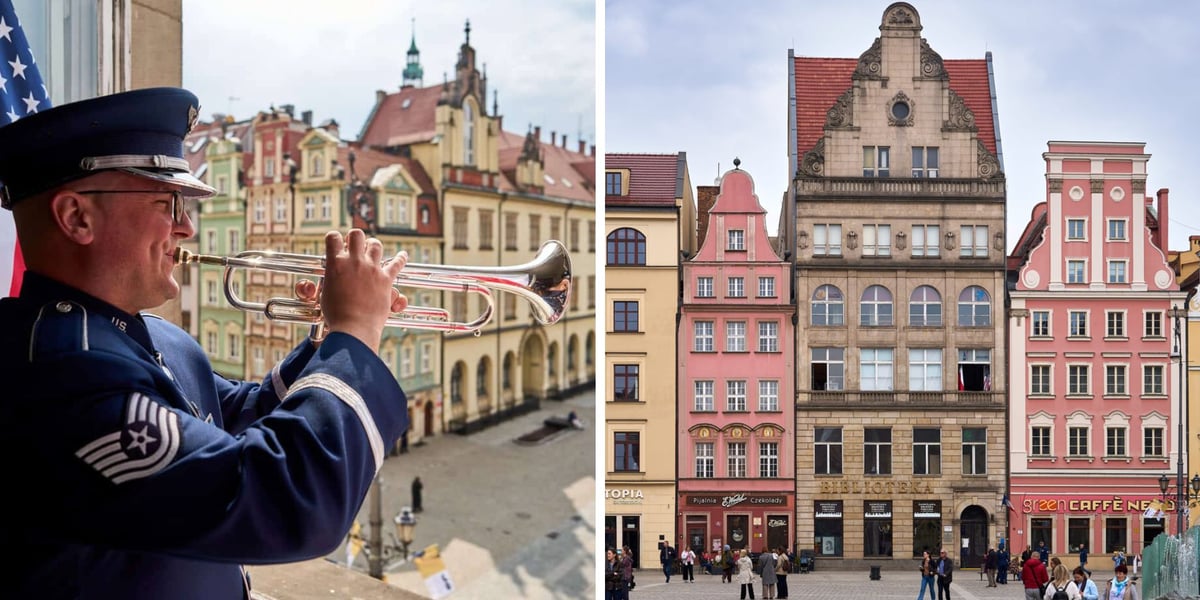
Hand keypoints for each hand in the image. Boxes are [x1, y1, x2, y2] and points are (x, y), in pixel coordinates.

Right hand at [318, 229, 407, 349]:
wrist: (354, 327)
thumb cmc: (336, 314)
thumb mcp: (324, 294)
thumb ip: (326, 280)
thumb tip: (322, 277)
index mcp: (335, 263)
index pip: (333, 238)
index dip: (334, 238)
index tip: (336, 243)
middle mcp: (354, 261)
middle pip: (357, 235)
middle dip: (355, 238)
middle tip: (355, 246)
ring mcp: (372, 269)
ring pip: (376, 245)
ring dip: (373, 246)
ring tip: (372, 249)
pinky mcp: (386, 279)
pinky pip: (397, 263)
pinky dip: (401, 258)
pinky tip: (403, 255)